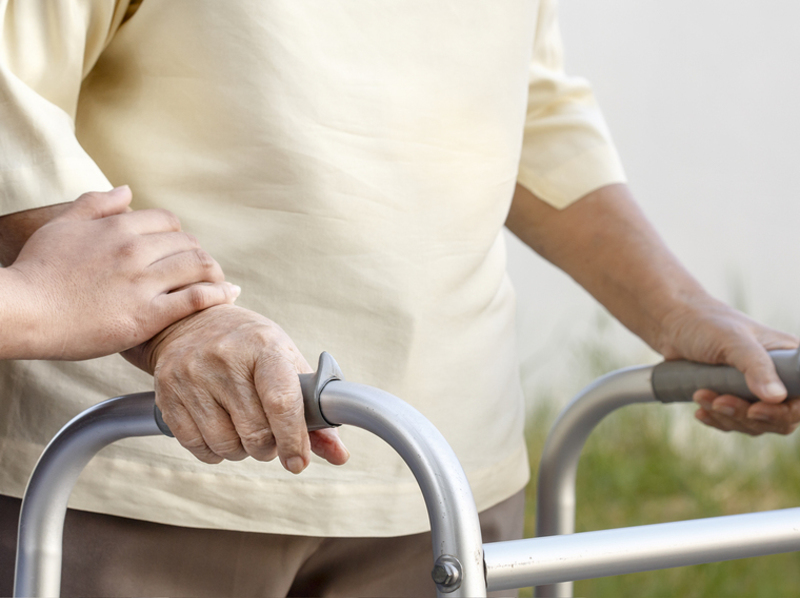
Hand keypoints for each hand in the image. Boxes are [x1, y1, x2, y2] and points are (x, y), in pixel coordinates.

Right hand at [5, 187, 239, 359]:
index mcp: (117, 228)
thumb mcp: (62, 227)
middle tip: (202, 269)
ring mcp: (142, 283)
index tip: (179, 250)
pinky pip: (195, 299)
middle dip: (198, 255)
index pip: (168, 222)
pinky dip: (217, 294)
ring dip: (214, 272)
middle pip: (187, 244)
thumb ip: (95, 204)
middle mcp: (134, 251)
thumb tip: (128, 190)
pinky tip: (227, 294)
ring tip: (219, 282)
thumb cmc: (37, 271)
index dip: (178, 235)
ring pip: (197, 266)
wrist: (22, 312)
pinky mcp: (146, 316)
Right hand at [123, 304, 349, 471]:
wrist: (191, 321)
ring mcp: (192, 376)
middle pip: (255, 432)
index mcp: (263, 346)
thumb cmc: (249, 345)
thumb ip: (314, 410)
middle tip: (271, 436)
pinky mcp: (167, 394)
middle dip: (269, 446)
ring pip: (226, 446)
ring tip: (245, 429)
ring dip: (242, 451)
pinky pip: (198, 447)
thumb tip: (339, 454)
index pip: (281, 400)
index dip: (293, 438)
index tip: (298, 461)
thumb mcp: (286, 362)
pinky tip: (222, 430)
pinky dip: (216, 451)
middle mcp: (224, 358)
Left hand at [657, 298, 799, 434]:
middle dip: (746, 415)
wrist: (672, 324)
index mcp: (789, 358)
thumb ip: (755, 367)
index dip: (785, 412)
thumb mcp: (733, 341)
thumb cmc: (706, 324)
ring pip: (753, 423)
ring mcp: (754, 390)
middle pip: (779, 417)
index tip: (755, 410)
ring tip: (700, 395)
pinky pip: (732, 422)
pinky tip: (700, 411)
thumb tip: (776, 397)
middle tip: (718, 402)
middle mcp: (777, 377)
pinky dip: (716, 419)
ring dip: (726, 416)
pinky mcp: (732, 397)